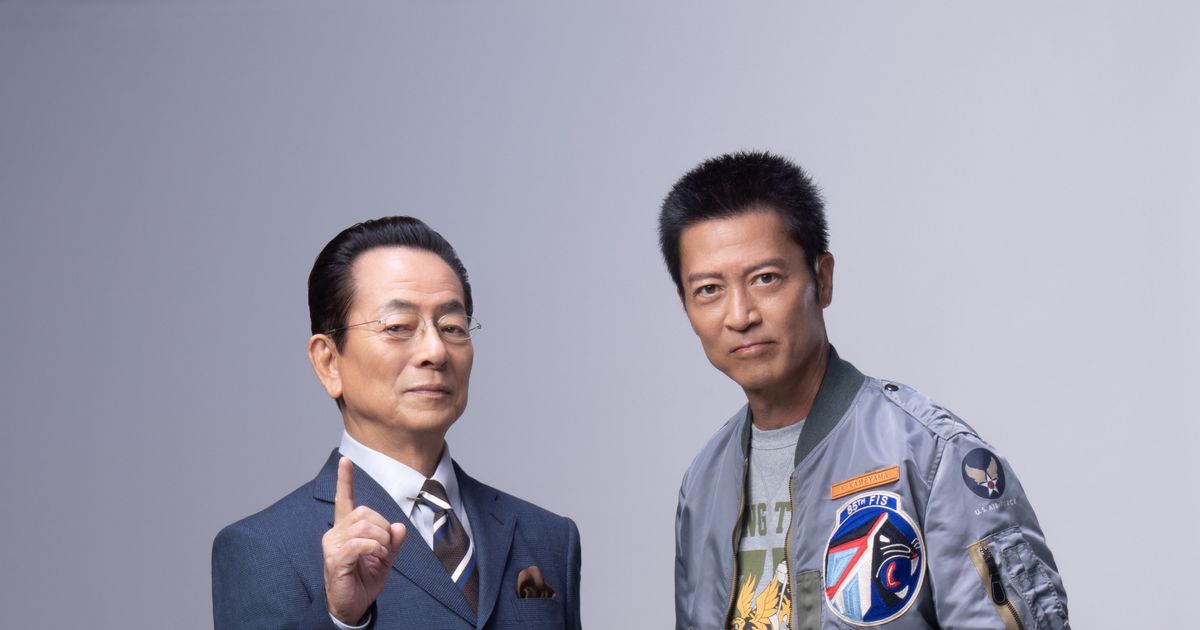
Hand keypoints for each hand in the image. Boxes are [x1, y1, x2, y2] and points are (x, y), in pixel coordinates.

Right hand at [322, 457, 406, 624]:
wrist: (352, 607)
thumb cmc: (364, 580)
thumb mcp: (385, 559)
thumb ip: (393, 541)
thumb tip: (400, 526)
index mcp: (345, 530)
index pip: (344, 499)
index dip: (345, 480)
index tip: (345, 461)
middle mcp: (335, 533)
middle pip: (364, 512)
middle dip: (383, 527)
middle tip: (386, 547)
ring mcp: (332, 545)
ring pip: (364, 526)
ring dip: (381, 540)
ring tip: (381, 554)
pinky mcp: (334, 558)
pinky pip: (361, 543)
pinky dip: (376, 548)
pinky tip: (377, 557)